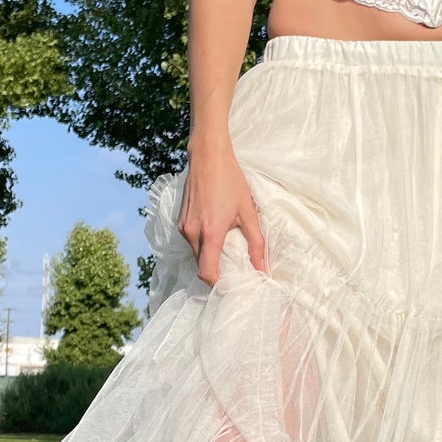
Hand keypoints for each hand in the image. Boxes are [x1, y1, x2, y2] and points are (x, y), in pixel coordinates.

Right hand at [180, 141, 267, 286]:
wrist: (208, 157)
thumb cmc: (230, 181)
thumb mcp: (248, 211)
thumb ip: (256, 243)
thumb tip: (261, 269)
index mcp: (210, 233)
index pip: (206, 273)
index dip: (217, 284)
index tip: (231, 284)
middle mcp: (192, 233)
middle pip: (201, 265)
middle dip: (216, 270)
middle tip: (234, 268)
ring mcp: (182, 227)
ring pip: (195, 253)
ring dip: (209, 256)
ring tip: (226, 246)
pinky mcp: (179, 220)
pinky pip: (191, 241)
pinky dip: (203, 244)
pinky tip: (216, 231)